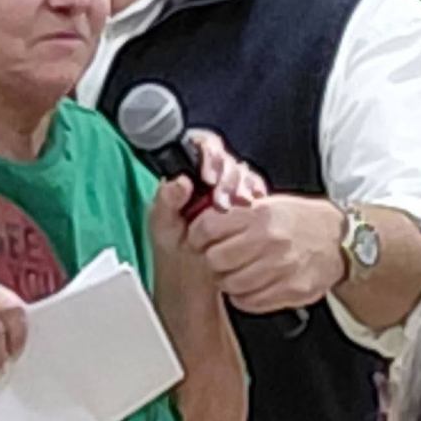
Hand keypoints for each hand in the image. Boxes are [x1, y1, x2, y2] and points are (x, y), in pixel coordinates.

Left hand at [150, 130, 266, 256]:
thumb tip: (181, 181)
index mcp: (188, 173)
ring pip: (245, 175)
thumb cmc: (175, 247)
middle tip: (223, 201)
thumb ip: (166, 201)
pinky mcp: (248, 206)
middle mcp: (212, 176)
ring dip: (244, 187)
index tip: (209, 177)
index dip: (209, 157)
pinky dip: (257, 197)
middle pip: (227, 162)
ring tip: (240, 204)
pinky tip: (254, 205)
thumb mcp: (163, 226)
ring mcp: (231, 189)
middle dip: (228, 179)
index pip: (204, 147)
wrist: (194, 273)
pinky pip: (257, 192)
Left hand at [187, 195, 345, 311]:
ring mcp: (281, 268)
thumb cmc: (302, 222)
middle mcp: (270, 241)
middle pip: (216, 260)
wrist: (340, 241)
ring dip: (228, 281)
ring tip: (236, 273)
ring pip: (231, 285)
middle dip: (212, 261)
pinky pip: (250, 302)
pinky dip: (244, 297)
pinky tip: (250, 287)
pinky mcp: (290, 290)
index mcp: (261, 216)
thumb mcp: (270, 205)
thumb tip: (204, 219)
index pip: (209, 228)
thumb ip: (239, 214)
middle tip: (218, 260)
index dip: (198, 236)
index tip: (200, 240)